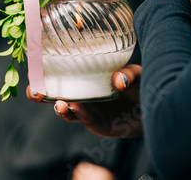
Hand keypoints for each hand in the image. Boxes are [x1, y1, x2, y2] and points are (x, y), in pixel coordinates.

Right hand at [26, 65, 142, 137]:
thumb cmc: (142, 86)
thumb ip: (128, 73)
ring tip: (59, 104)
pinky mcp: (100, 125)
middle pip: (56, 95)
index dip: (43, 71)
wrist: (157, 107)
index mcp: (86, 79)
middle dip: (41, 95)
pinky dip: (82, 114)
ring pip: (69, 111)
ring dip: (61, 108)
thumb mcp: (136, 73)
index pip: (60, 74)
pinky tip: (77, 107)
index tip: (32, 65)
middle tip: (34, 92)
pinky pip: (88, 120)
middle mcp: (84, 95)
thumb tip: (118, 79)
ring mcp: (90, 111)